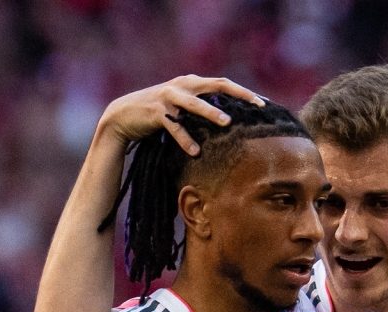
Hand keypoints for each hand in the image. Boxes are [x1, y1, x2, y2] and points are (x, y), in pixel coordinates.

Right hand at [97, 76, 263, 154]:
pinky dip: (184, 138)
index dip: (244, 92)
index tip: (264, 103)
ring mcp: (168, 97)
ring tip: (227, 122)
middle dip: (238, 95)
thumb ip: (201, 108)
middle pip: (215, 85)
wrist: (123, 115)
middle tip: (258, 106)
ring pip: (194, 103)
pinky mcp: (155, 112)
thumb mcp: (182, 107)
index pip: (223, 83)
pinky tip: (195, 152)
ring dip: (211, 112)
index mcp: (192, 83)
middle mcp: (182, 85)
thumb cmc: (158, 114)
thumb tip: (229, 121)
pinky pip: (173, 126)